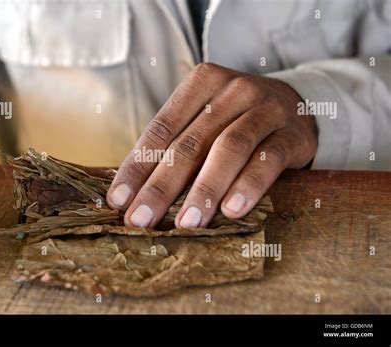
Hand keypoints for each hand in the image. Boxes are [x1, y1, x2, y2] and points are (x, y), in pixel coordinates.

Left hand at [107, 63, 316, 227]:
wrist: (296, 104)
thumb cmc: (236, 118)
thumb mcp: (204, 119)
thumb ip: (175, 144)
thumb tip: (132, 191)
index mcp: (202, 82)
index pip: (161, 128)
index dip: (137, 166)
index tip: (118, 200)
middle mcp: (233, 91)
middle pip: (190, 143)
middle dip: (162, 187)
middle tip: (142, 220)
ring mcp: (266, 109)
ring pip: (229, 149)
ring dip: (204, 189)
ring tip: (186, 223)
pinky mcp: (292, 134)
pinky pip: (268, 160)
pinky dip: (248, 185)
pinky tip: (231, 210)